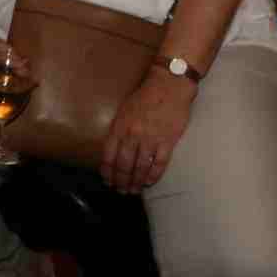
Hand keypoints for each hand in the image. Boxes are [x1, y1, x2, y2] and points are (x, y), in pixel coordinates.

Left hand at [99, 74, 196, 193]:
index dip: (107, 172)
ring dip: (136, 182)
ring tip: (134, 190)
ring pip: (140, 167)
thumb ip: (119, 130)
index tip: (108, 181)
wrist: (168, 85)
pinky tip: (149, 182)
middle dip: (121, 181)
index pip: (109, 156)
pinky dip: (153, 175)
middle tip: (121, 190)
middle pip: (123, 165)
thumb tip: (115, 149)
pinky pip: (159, 164)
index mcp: (119, 128)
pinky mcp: (167, 141)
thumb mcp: (124, 111)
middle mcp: (132, 136)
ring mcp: (150, 140)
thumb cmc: (145, 96)